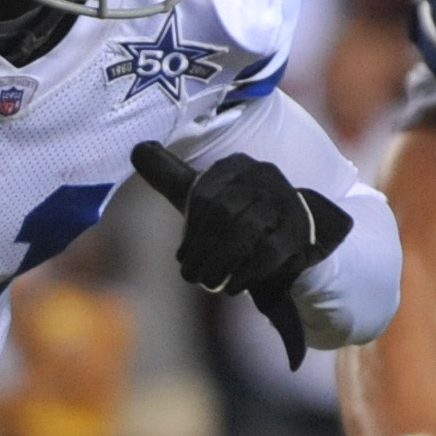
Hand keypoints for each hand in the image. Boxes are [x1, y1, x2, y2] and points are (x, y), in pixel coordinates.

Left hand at [128, 142, 353, 366]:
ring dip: (221, 262)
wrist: (288, 243)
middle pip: (223, 211)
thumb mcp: (203, 199)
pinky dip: (246, 271)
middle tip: (191, 277)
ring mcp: (284, 200)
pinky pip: (269, 250)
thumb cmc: (235, 219)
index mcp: (235, 165)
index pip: (205, 194)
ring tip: (209, 283)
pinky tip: (234, 286)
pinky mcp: (298, 230)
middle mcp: (262, 174)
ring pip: (246, 229)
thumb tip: (137, 149)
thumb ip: (170, 176)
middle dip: (203, 249)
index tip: (182, 257)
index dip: (191, 231)